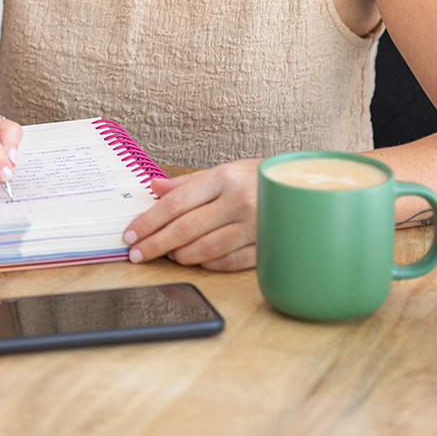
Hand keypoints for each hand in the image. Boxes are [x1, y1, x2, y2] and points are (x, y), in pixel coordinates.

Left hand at [122, 161, 258, 270]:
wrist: (305, 187)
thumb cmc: (259, 178)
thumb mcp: (225, 170)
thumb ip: (188, 183)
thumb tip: (154, 187)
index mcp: (224, 178)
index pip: (175, 203)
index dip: (148, 221)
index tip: (130, 235)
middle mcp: (238, 201)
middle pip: (185, 229)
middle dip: (155, 244)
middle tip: (136, 254)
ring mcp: (254, 226)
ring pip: (205, 249)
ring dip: (180, 256)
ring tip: (165, 256)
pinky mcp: (265, 246)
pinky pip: (227, 262)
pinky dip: (207, 265)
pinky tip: (195, 262)